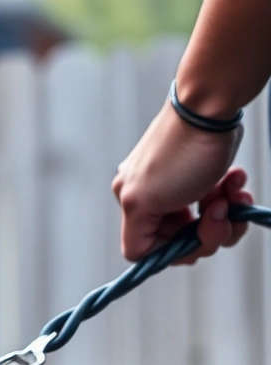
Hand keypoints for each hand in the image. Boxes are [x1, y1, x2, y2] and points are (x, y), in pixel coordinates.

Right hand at [113, 101, 250, 263]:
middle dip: (208, 230)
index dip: (175, 252)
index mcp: (132, 203)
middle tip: (221, 211)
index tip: (196, 238)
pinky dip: (231, 194)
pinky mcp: (201, 170)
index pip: (146, 250)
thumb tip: (146, 257)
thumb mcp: (145, 202)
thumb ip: (138, 236)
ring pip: (203, 220)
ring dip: (225, 213)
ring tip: (233, 193)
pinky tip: (236, 179)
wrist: (209, 105)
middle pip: (181, 238)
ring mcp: (178, 183)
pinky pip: (217, 197)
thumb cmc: (181, 152)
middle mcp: (150, 195)